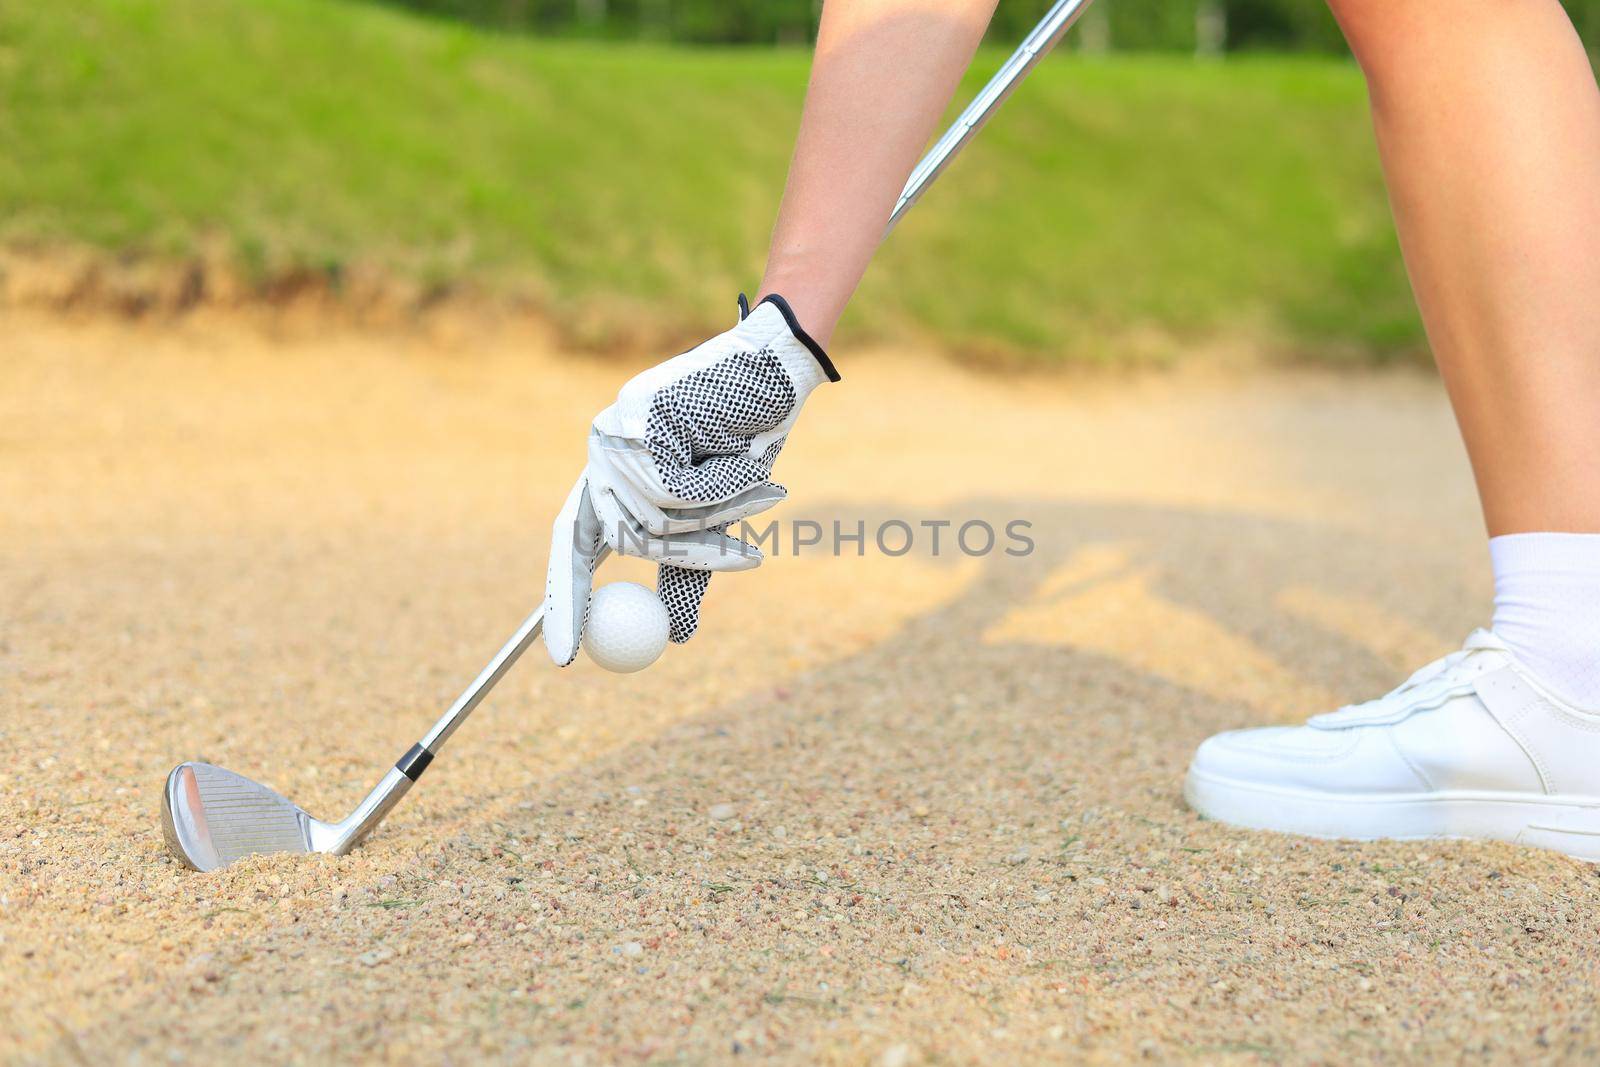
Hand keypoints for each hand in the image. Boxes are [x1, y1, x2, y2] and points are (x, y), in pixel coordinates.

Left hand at [543, 294, 838, 665]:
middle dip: (695, 551)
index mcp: (611, 477)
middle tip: (752, 561)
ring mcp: (615, 432)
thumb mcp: (717, 515)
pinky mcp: (640, 418)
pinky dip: (725, 486)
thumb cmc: (748, 438)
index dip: (566, 601)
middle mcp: (603, 453)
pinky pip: (679, 491)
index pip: (574, 544)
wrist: (776, 367)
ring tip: (761, 479)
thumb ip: (688, 567)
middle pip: (622, 538)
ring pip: (658, 519)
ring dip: (722, 512)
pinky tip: (747, 454)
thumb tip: (673, 637)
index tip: (563, 657)